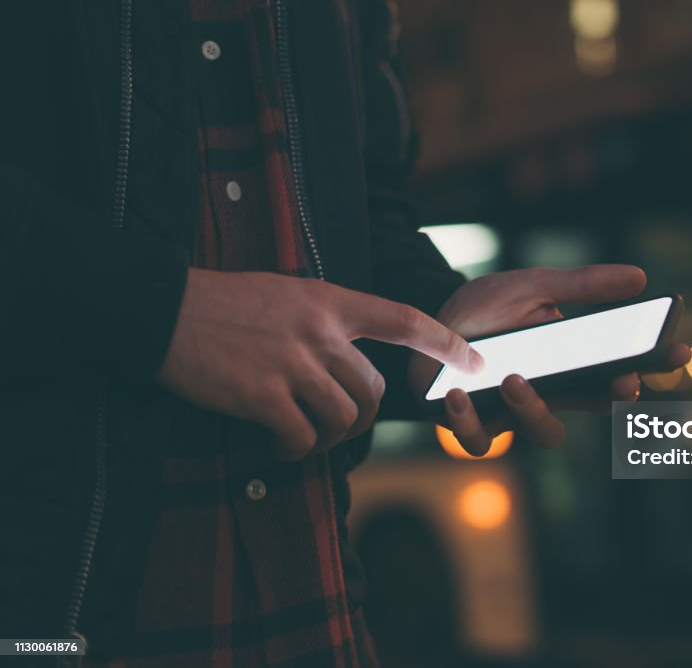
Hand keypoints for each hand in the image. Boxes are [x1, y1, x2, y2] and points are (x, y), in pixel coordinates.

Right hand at [159, 269, 480, 459]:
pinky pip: (302, 438)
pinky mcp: (263, 395)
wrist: (162, 311)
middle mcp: (320, 331)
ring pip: (342, 419)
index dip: (446, 342)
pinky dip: (294, 450)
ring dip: (327, 439)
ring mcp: (293, 363)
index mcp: (329, 301)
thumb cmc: (222, 303)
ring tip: (299, 438)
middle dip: (360, 418)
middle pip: (373, 391)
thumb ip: (324, 320)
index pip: (403, 318)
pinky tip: (275, 445)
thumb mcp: (284, 293)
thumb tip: (348, 361)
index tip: (478, 361)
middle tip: (335, 427)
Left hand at [411, 265, 690, 455]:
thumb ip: (581, 286)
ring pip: (543, 433)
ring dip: (534, 410)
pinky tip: (457, 395)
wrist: (428, 321)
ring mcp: (514, 413)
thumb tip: (640, 277)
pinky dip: (469, 421)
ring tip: (514, 379)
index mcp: (573, 360)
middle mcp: (551, 392)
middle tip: (622, 384)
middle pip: (595, 407)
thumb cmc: (487, 307)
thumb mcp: (533, 285)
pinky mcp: (474, 425)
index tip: (679, 352)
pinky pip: (479, 441)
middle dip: (612, 398)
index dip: (656, 366)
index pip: (622, 367)